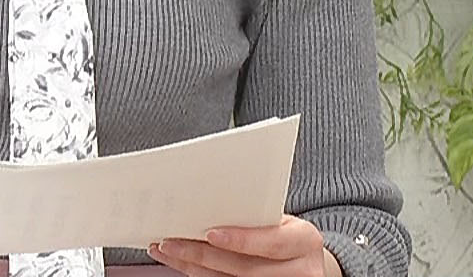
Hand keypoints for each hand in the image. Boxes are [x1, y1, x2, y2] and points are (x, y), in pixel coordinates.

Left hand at [148, 215, 340, 276]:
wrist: (305, 260)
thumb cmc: (287, 232)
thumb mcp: (283, 220)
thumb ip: (256, 217)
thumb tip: (207, 203)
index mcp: (305, 241)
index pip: (272, 243)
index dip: (241, 240)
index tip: (210, 233)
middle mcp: (300, 271)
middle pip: (245, 269)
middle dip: (203, 255)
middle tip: (171, 241)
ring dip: (193, 267)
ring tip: (167, 251)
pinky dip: (200, 275)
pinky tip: (182, 263)